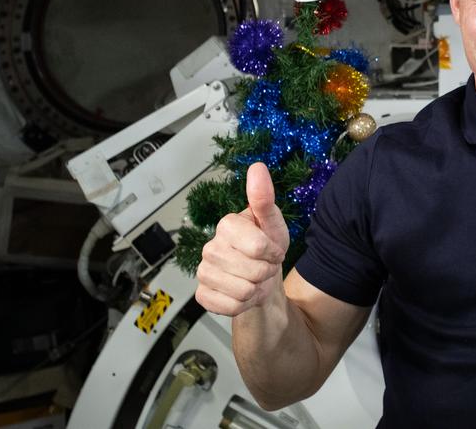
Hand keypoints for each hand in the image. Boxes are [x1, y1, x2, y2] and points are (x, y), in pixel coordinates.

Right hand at [195, 162, 290, 315]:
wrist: (260, 278)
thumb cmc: (267, 248)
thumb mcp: (273, 223)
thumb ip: (264, 197)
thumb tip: (257, 168)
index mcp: (227, 225)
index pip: (258, 246)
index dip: (273, 252)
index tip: (271, 249)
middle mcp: (210, 247)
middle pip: (253, 271)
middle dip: (266, 272)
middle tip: (263, 266)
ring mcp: (204, 271)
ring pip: (242, 291)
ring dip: (256, 289)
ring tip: (254, 279)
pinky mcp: (202, 294)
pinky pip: (229, 306)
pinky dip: (243, 304)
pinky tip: (243, 293)